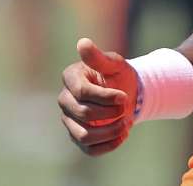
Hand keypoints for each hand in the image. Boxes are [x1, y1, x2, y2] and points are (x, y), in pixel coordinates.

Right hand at [57, 38, 136, 155]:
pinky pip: (90, 149)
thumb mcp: (114, 63)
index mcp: (71, 78)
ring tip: (126, 124)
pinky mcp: (78, 136)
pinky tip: (123, 134)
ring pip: (84, 135)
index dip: (105, 97)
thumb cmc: (118, 75)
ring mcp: (70, 120)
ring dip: (109, 132)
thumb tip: (82, 43)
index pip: (82, 93)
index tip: (124, 96)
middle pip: (83, 114)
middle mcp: (65, 100)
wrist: (126, 94)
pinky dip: (109, 145)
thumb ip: (99, 57)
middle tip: (126, 108)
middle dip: (110, 113)